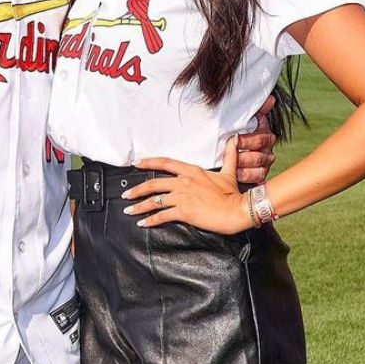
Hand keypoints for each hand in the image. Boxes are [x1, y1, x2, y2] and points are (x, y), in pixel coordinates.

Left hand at [125, 138, 247, 233]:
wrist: (237, 210)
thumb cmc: (233, 194)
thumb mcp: (229, 171)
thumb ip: (229, 155)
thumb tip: (234, 139)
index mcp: (192, 171)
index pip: (165, 163)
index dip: (149, 162)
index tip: (136, 163)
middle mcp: (184, 182)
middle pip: (153, 183)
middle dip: (137, 190)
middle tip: (127, 195)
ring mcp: (182, 197)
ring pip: (154, 201)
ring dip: (139, 207)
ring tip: (129, 210)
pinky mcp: (183, 212)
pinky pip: (161, 216)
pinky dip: (150, 220)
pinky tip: (142, 223)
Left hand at [235, 94, 275, 184]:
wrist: (232, 149)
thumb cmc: (239, 132)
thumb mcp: (247, 120)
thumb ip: (258, 109)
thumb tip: (270, 99)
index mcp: (266, 136)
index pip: (261, 139)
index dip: (247, 140)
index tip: (234, 139)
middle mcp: (268, 151)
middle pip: (258, 156)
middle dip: (242, 157)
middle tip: (229, 156)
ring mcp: (265, 165)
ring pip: (259, 169)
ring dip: (244, 169)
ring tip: (231, 169)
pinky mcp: (260, 176)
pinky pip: (258, 179)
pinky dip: (247, 178)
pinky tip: (237, 177)